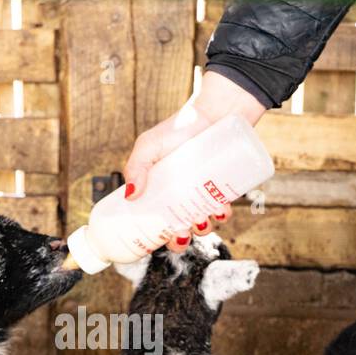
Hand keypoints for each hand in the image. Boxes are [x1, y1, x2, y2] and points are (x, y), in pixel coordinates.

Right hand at [123, 70, 266, 250]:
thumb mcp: (149, 145)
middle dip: (180, 240)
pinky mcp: (224, 189)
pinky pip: (224, 210)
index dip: (154, 236)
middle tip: (180, 234)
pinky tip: (221, 209)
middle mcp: (181, 195)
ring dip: (202, 229)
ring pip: (202, 223)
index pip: (154, 220)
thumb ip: (136, 166)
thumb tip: (131, 196)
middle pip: (179, 228)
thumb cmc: (180, 127)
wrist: (217, 111)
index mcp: (160, 190)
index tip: (153, 244)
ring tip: (201, 220)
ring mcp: (203, 194)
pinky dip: (223, 215)